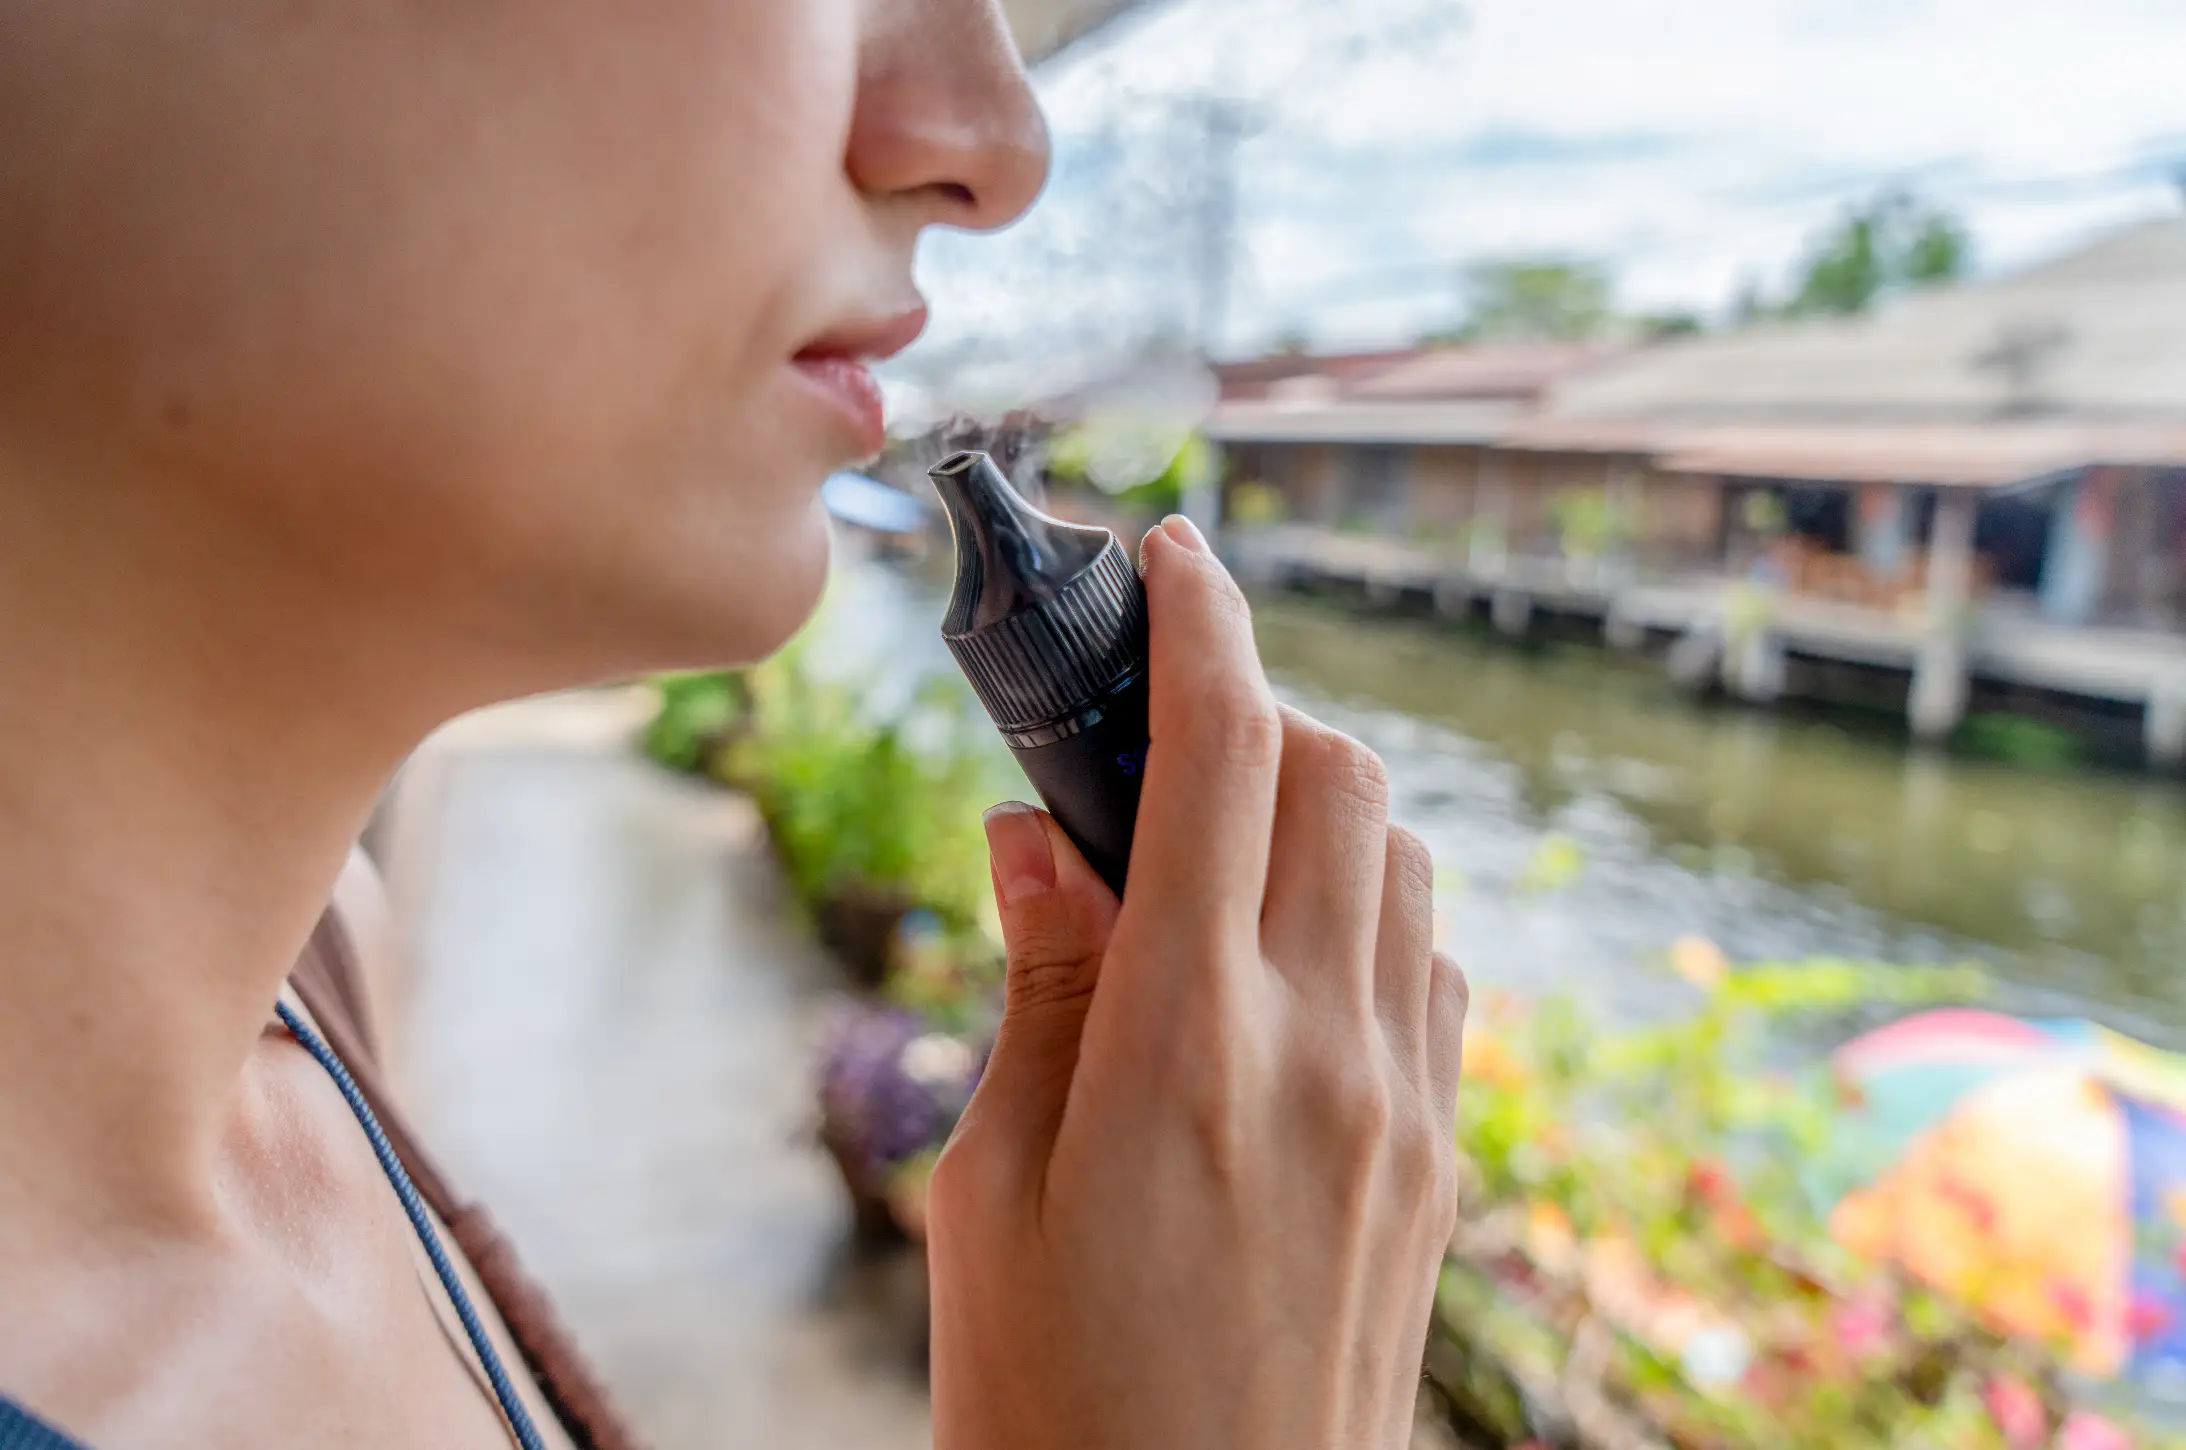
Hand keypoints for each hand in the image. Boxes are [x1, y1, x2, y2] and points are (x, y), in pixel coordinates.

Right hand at [928, 515, 1467, 1449]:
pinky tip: (1285, 962)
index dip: (1201, 623)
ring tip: (1213, 847)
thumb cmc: (1051, 1397)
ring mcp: (1406, 1105)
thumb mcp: (994, 1185)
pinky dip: (1369, 910)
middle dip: (1257, 705)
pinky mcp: (1440, 1162)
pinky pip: (1432, 968)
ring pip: (1401, 860)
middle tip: (1159, 730)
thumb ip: (1037, 985)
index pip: (1221, 754)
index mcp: (1186, 1042)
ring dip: (1317, 803)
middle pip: (1337, 774)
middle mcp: (1325, 1050)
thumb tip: (1041, 832)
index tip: (1174, 556)